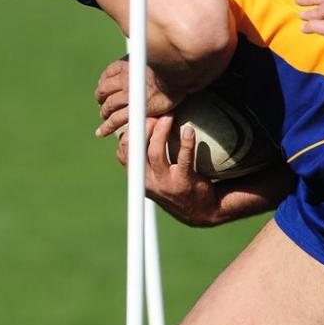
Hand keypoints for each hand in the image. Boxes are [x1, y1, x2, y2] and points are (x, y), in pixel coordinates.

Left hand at [95, 59, 184, 137]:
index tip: (104, 86)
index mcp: (128, 65)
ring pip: (109, 105)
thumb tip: (144, 53)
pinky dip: (107, 127)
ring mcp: (129, 95)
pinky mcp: (136, 109)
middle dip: (101, 97)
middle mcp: (125, 79)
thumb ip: (145, 58)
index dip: (104, 81)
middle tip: (102, 102)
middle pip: (104, 89)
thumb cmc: (171, 67)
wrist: (180, 76)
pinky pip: (116, 119)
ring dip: (104, 112)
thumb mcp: (153, 56)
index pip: (108, 72)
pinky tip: (101, 132)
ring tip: (104, 116)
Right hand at [117, 116, 295, 225]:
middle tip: (155, 114)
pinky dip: (186, 143)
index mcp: (140, 178)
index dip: (129, 133)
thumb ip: (144, 158)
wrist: (200, 210)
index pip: (123, 154)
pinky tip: (189, 131)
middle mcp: (148, 182)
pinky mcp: (184, 183)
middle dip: (143, 128)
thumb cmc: (176, 185)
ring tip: (169, 116)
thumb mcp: (154, 177)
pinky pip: (184, 159)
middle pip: (136, 149)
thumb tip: (138, 125)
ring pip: (156, 153)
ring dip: (161, 131)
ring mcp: (166, 183)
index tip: (140, 118)